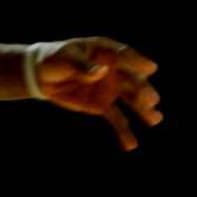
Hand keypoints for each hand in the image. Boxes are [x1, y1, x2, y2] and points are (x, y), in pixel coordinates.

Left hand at [34, 39, 161, 152]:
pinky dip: (124, 131)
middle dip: (142, 90)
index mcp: (106, 51)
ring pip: (130, 99)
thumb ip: (82, 66)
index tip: (150, 69)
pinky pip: (116, 118)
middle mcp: (114, 70)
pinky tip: (131, 145)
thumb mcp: (65, 59)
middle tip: (151, 100)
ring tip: (155, 119)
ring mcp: (111, 88)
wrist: (42, 76)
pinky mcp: (102, 105)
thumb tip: (99, 71)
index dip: (137, 61)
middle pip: (131, 79)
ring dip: (142, 110)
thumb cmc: (55, 59)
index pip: (124, 55)